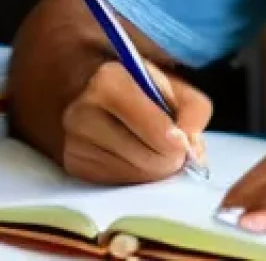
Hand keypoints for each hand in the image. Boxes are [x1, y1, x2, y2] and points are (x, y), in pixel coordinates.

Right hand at [61, 59, 211, 184]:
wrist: (80, 82)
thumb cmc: (133, 82)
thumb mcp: (168, 81)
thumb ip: (192, 109)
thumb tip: (193, 149)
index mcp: (109, 81)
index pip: (158, 131)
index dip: (178, 140)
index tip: (183, 139)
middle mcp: (84, 112)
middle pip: (149, 159)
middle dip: (169, 158)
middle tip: (172, 146)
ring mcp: (74, 142)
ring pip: (135, 176)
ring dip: (153, 169)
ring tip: (150, 146)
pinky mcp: (72, 165)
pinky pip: (118, 184)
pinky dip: (134, 174)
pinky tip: (131, 153)